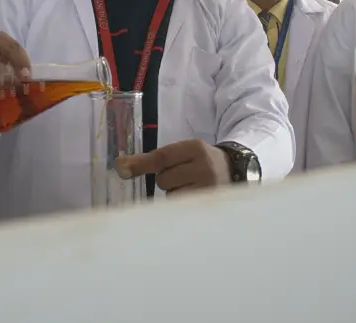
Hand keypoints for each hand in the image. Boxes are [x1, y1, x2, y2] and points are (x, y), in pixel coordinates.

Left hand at [114, 139, 230, 194]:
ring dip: (174, 193)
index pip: (162, 157)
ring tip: (190, 186)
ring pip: (171, 195)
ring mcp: (208, 188)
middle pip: (163, 179)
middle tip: (181, 175)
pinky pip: (180, 207)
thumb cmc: (201, 162)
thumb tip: (120, 167)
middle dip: (166, 179)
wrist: (235, 172)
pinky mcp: (208, 205)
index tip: (122, 169)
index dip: (140, 164)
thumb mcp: (183, 152)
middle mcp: (203, 167)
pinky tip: (193, 197)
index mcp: (195, 148)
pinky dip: (181, 204)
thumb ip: (153, 159)